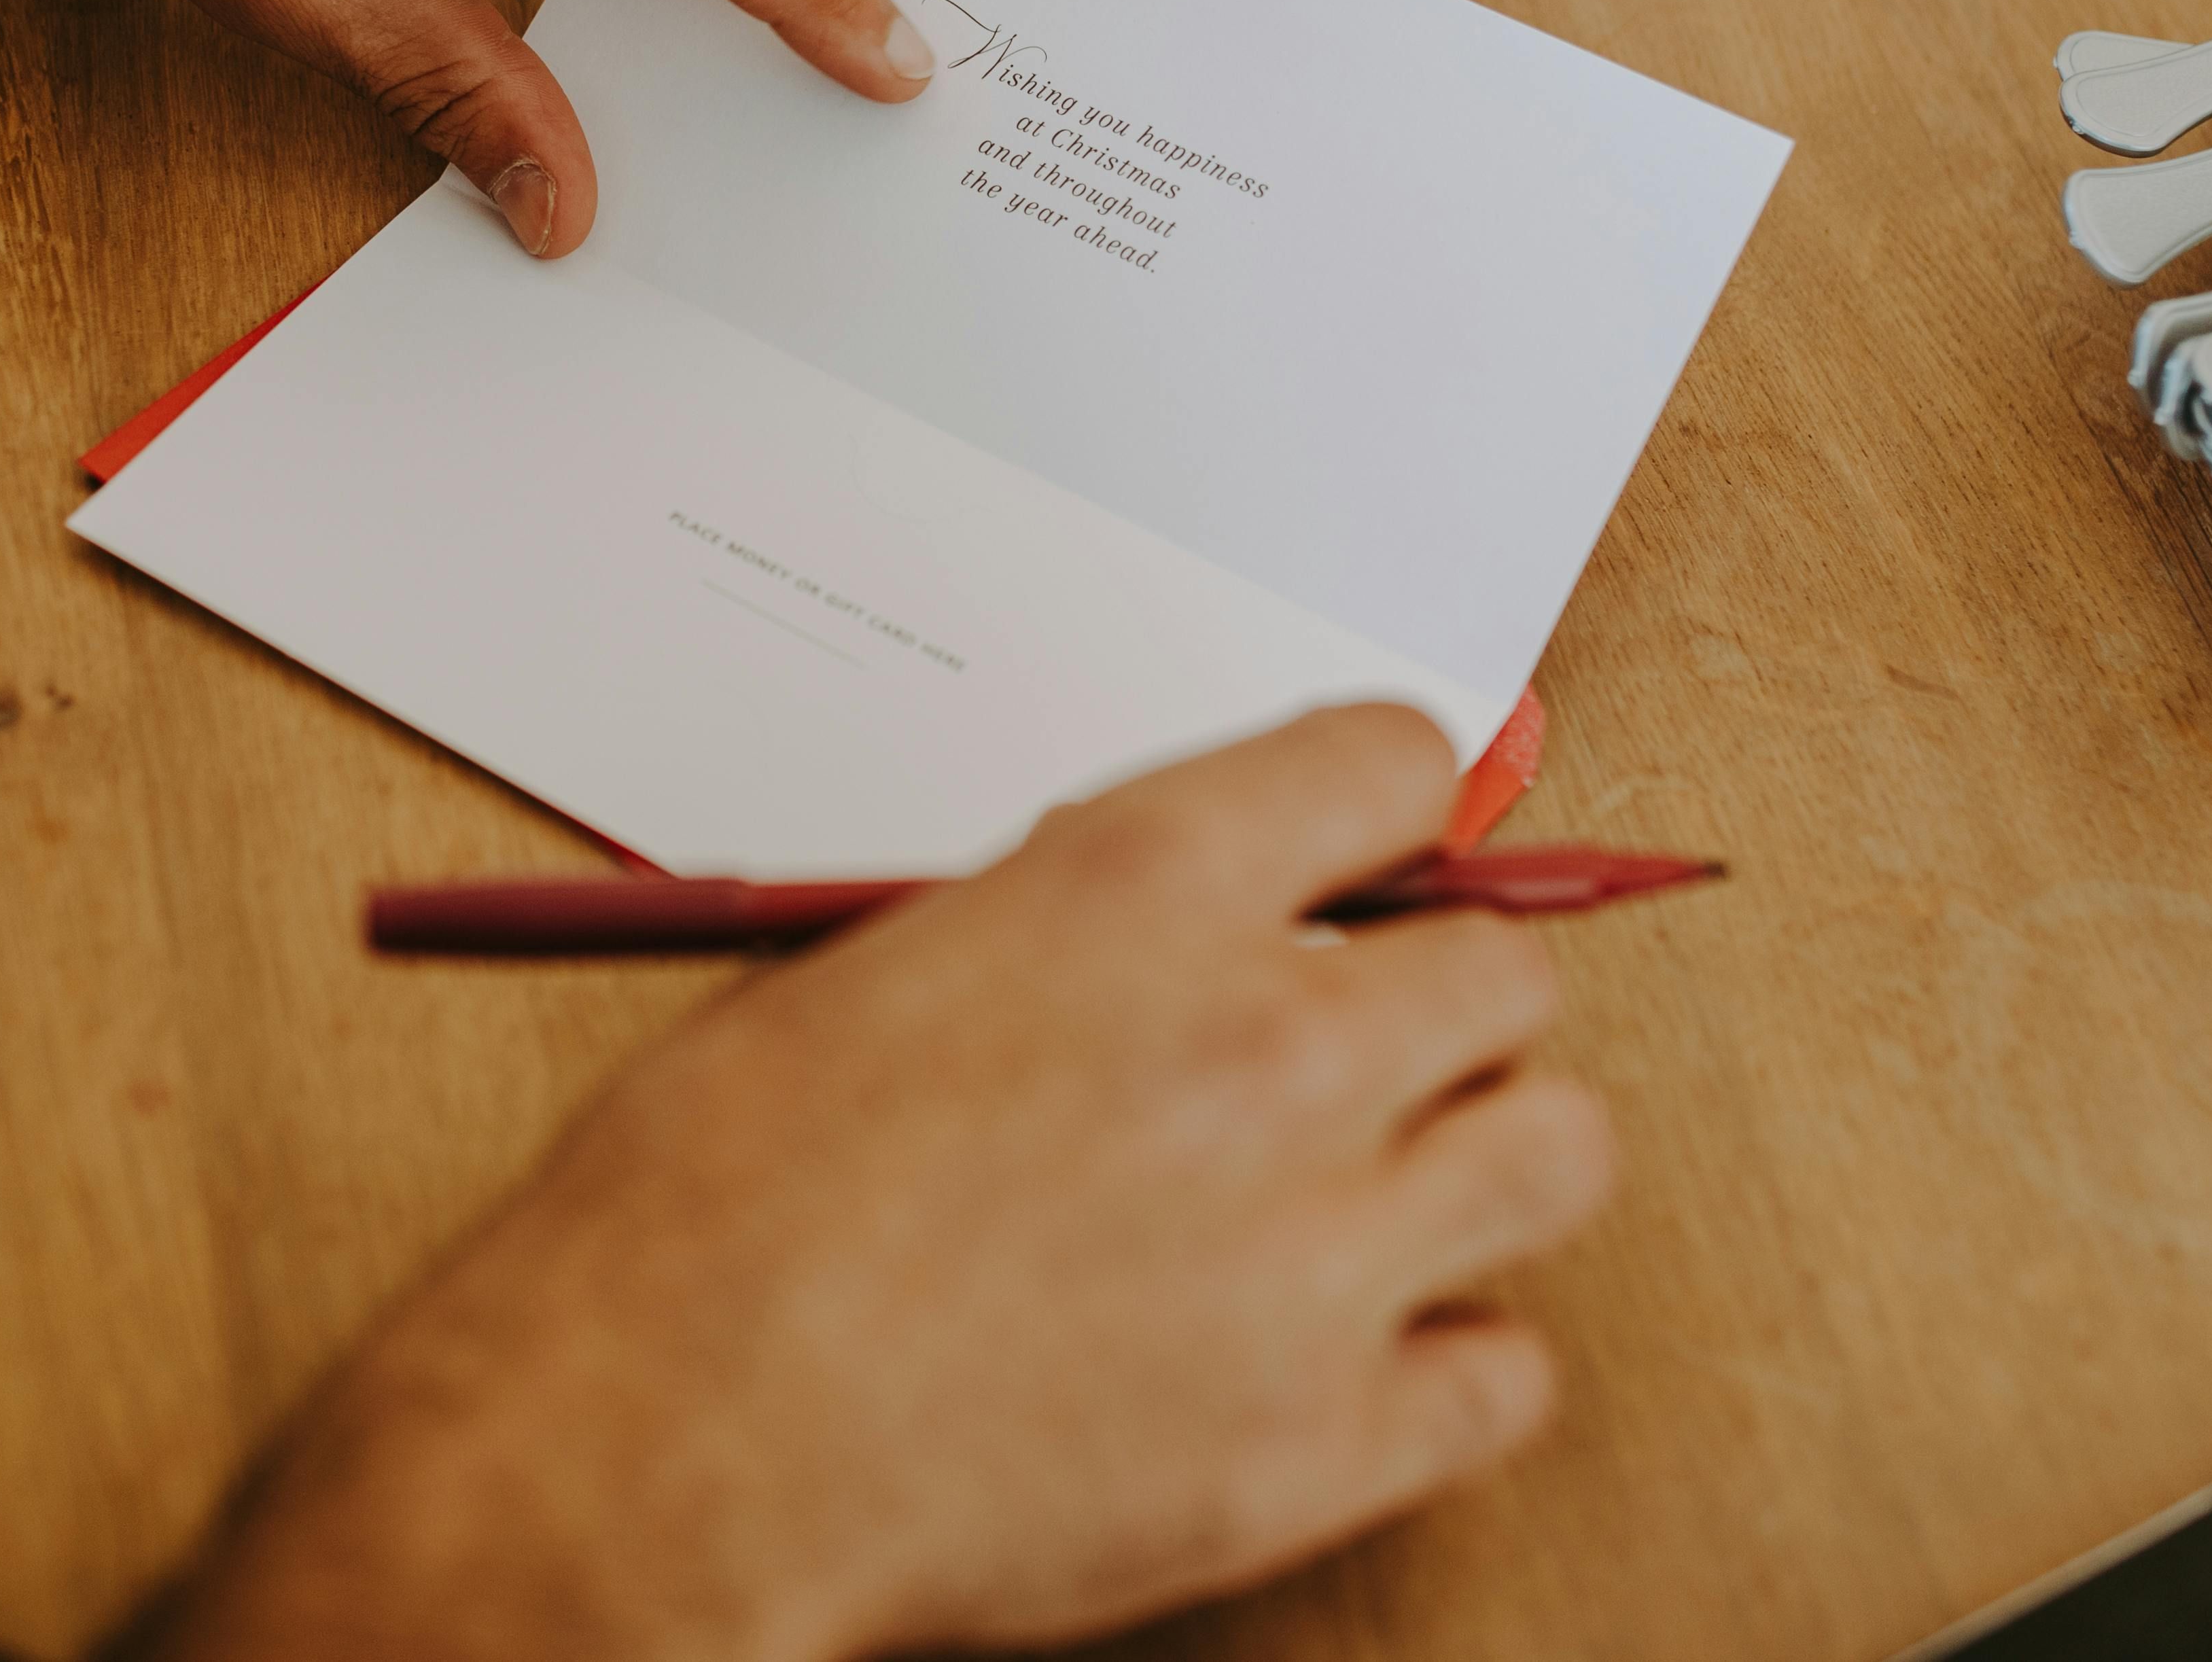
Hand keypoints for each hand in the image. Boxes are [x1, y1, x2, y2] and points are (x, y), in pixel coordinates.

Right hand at [120, 709, 1616, 1661]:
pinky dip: (1450, 1363)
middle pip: (1504, 973)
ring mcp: (1316, 1253)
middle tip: (1358, 1055)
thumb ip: (1064, 928)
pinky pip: (1510, 1373)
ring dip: (1483, 1157)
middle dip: (1433, 1003)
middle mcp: (1265, 1046)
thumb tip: (1172, 928)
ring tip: (1391, 1194)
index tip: (1372, 860)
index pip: (1394, 763)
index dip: (1384, 812)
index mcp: (1138, 892)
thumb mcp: (875, 968)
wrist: (653, 1447)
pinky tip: (1353, 1355)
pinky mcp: (1326, 1444)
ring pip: (1558, 1150)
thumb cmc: (705, 1215)